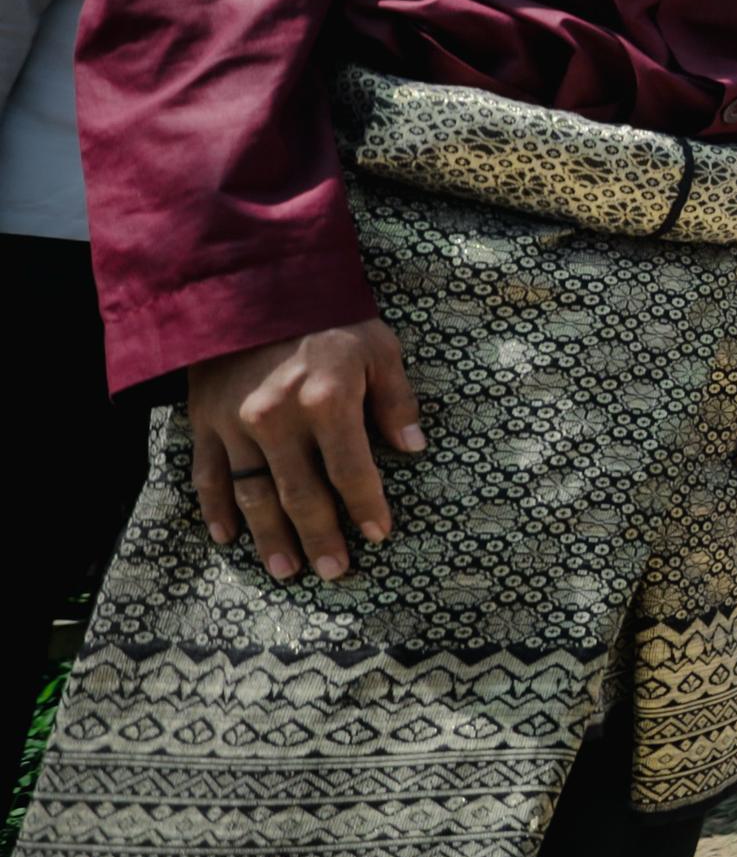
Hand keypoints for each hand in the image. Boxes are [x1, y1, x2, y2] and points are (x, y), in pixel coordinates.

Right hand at [188, 319, 424, 579]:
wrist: (250, 284)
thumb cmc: (327, 316)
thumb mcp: (378, 348)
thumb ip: (396, 401)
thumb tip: (414, 449)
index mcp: (326, 400)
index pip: (351, 470)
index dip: (366, 506)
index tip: (378, 535)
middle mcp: (277, 418)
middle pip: (300, 494)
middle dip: (319, 537)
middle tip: (334, 572)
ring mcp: (235, 423)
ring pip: (253, 495)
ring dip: (270, 537)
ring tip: (287, 571)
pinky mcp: (204, 420)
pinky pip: (208, 475)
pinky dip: (216, 510)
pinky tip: (229, 539)